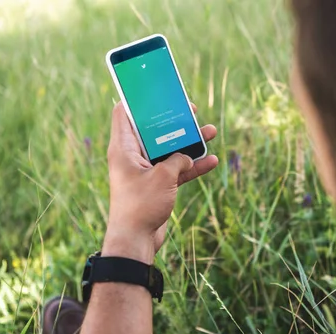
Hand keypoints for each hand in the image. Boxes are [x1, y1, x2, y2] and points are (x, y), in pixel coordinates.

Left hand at [102, 102, 218, 263]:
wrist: (136, 239)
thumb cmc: (141, 205)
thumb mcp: (163, 176)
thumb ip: (177, 160)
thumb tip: (186, 157)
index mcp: (123, 148)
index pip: (124, 113)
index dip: (138, 100)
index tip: (155, 92)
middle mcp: (132, 157)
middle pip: (153, 131)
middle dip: (173, 121)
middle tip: (190, 110)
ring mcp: (146, 171)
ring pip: (169, 150)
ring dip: (189, 143)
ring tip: (210, 132)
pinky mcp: (157, 186)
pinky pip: (177, 170)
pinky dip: (192, 166)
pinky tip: (212, 161)